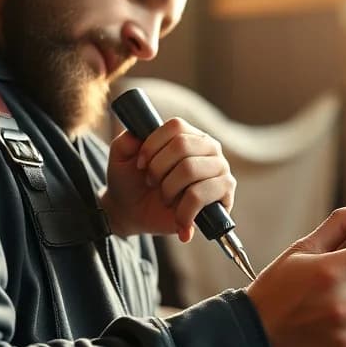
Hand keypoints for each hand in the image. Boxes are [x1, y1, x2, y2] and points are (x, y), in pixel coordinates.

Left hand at [101, 118, 234, 239]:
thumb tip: (137, 137)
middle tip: (153, 184)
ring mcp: (219, 170)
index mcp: (188, 134)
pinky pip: (201, 195)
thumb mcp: (120, 158)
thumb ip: (125, 141)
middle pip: (182, 146)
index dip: (152, 146)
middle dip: (158, 170)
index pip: (176, 127)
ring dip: (168, 190)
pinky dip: (183, 211)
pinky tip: (179, 219)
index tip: (140, 164)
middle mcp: (208, 148)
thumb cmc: (132, 181)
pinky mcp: (224, 194)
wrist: (135, 213)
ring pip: (190, 170)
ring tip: (166, 199)